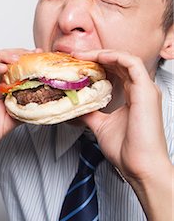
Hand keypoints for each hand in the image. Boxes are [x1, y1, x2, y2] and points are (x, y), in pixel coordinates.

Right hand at [0, 48, 40, 158]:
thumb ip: (21, 113)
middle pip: (8, 59)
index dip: (30, 65)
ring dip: (8, 54)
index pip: (17, 71)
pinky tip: (4, 67)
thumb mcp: (8, 124)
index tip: (44, 62)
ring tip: (20, 58)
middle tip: (35, 55)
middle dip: (23, 55)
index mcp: (1, 92)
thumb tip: (41, 106)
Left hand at [73, 50, 172, 220]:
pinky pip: (131, 63)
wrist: (139, 166)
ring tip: (81, 55)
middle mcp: (140, 90)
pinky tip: (97, 58)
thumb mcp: (101, 125)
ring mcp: (145, 89)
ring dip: (102, 54)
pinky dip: (114, 57)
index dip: (96, 64)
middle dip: (95, 56)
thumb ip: (90, 113)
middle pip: (118, 63)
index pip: (115, 71)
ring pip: (124, 59)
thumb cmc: (126, 150)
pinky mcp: (146, 91)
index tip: (75, 63)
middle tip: (73, 55)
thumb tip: (74, 107)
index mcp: (132, 96)